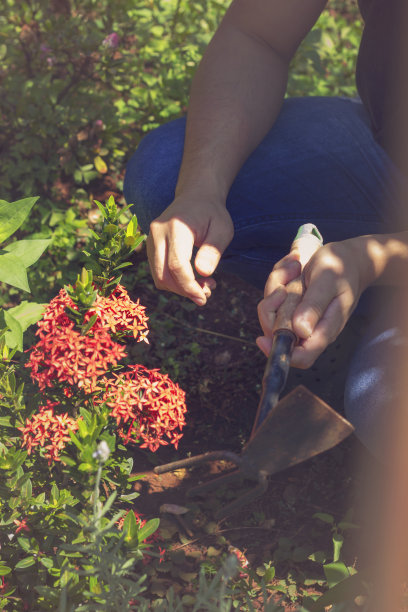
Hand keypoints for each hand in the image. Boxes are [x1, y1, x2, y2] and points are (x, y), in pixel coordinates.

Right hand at [146, 196, 233, 304]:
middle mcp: (157, 232)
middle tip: (207, 292)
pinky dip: (174, 282)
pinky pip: (159, 272)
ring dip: (180, 289)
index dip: (189, 286)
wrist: (196, 196)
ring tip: (204, 285)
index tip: (204, 298)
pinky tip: (193, 279)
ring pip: (159, 277)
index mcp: (176, 227)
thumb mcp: (222, 229)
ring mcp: (150, 239)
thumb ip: (213, 251)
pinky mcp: (150, 246)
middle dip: (184, 291)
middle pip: (163, 275)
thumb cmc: (212, 213)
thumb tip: (203, 274)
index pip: (177, 265)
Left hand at [256, 238, 370, 367]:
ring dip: (278, 283)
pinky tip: (295, 265)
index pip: (302, 356)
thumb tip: (300, 331)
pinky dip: (279, 277)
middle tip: (294, 274)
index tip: (261, 339)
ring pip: (270, 311)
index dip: (280, 353)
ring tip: (297, 266)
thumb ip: (315, 305)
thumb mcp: (328, 281)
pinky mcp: (290, 305)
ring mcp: (297, 316)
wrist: (348, 258)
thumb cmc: (342, 269)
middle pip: (275, 332)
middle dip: (275, 302)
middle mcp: (309, 328)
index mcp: (325, 329)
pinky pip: (272, 296)